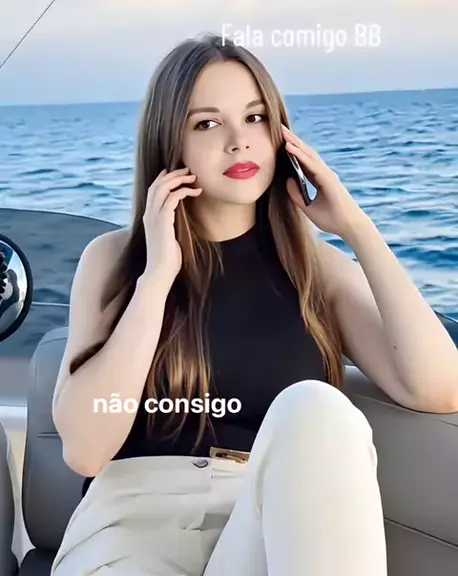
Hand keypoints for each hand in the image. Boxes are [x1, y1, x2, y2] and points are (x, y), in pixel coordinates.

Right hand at [143, 167, 201, 285]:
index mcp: (149, 217)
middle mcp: (149, 214)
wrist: (160, 272)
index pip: (152, 190)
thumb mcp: (169, 237)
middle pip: (157, 184)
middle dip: (172, 174)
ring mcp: (154, 217)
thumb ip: (171, 225)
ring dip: (179, 178)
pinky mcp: (163, 221)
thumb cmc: (167, 259)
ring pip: (163, 188)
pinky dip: (184, 191)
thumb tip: (180, 220)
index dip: (163, 178)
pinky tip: (195, 191)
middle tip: (187, 169)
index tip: (175, 172)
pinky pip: (172, 198)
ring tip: (193, 176)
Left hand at [281, 124, 368, 238]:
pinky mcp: (327, 179)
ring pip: (308, 155)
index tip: (280, 140)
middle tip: (279, 127)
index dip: (293, 150)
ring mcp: (326, 175)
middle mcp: (323, 174)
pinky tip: (289, 147)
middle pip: (306, 153)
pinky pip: (311, 164)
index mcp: (319, 180)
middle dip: (293, 140)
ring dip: (295, 142)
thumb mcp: (308, 208)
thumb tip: (287, 180)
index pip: (303, 161)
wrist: (348, 228)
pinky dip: (300, 155)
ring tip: (282, 131)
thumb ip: (297, 195)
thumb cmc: (332, 220)